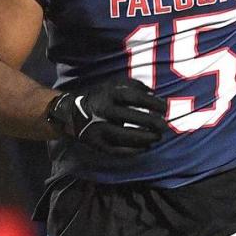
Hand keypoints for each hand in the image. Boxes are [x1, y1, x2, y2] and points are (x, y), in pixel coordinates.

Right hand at [47, 77, 168, 155]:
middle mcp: (103, 110)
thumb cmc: (99, 96)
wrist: (70, 113)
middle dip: (152, 123)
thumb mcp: (113, 85)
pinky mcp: (96, 144)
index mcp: (108, 93)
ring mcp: (99, 128)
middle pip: (132, 117)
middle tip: (164, 126)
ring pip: (125, 136)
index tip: (165, 108)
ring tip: (157, 138)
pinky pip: (117, 150)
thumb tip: (154, 93)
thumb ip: (133, 85)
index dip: (152, 103)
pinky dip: (133, 150)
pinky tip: (145, 147)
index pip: (135, 97)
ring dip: (145, 138)